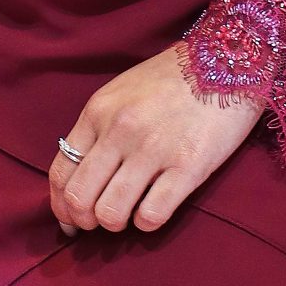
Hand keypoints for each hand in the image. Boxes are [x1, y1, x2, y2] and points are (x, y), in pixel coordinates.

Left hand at [49, 42, 264, 236]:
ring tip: (129, 216)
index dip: (60, 206)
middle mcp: (120, 131)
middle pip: (80, 199)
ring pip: (111, 213)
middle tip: (99, 223)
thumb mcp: (122, 93)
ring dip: (115, 225)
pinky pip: (151, 215)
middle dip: (85, 222)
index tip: (70, 221)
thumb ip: (99, 128)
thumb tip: (82, 175)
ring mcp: (153, 149)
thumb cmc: (172, 78)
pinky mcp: (188, 166)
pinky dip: (146, 223)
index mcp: (98, 111)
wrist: (226, 60)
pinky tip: (154, 210)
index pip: (61, 172)